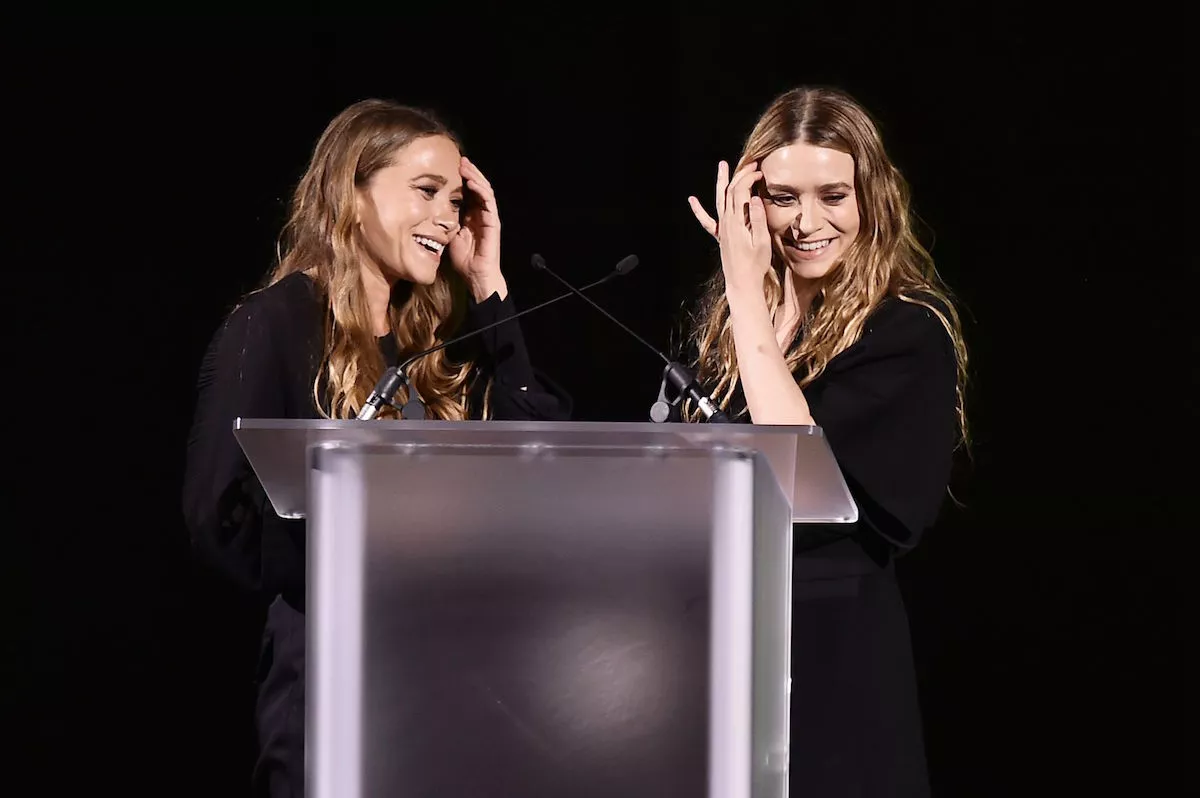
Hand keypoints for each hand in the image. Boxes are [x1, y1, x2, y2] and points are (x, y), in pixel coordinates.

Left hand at [448, 156, 505, 298]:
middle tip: (459, 160)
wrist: (476, 275)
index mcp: (472, 215)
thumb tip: (432, 210)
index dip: (462, 179)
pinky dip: (481, 190)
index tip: (450, 167)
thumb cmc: (464, 259)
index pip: (469, 192)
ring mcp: (489, 217)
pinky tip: (472, 182)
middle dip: (469, 172)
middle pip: (478, 187)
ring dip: (475, 176)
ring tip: (465, 165)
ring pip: (485, 190)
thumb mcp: (450, 235)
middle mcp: (482, 213)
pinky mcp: (493, 222)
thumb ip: (447, 221)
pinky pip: (489, 202)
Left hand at [690, 161, 771, 296]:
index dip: (749, 178)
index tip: (761, 172)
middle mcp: (726, 222)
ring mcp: (721, 229)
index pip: (741, 192)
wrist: (742, 283)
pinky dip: (698, 210)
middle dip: (740, 174)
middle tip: (751, 163)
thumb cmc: (755, 265)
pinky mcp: (720, 236)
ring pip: (719, 200)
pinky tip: (692, 200)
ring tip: (722, 166)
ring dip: (721, 182)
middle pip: (730, 191)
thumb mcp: (762, 242)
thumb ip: (757, 219)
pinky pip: (707, 221)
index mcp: (737, 222)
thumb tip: (753, 199)